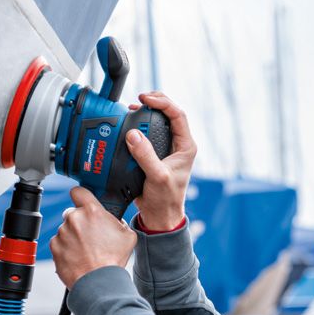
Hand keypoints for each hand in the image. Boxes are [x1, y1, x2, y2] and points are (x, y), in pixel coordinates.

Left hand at [50, 187, 136, 288]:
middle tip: (91, 235)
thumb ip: (118, 222)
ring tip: (86, 250)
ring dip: (74, 236)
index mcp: (92, 211)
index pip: (79, 191)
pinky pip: (60, 243)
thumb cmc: (112, 259)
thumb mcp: (128, 235)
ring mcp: (62, 232)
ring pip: (66, 229)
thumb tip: (114, 222)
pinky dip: (66, 248)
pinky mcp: (55, 246)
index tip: (83, 200)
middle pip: (74, 213)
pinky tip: (78, 256)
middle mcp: (74, 218)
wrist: (98, 281)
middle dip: (81, 221)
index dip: (82, 195)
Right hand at [126, 92, 196, 230]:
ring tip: (132, 109)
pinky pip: (146, 133)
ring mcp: (166, 148)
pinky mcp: (154, 153)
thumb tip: (133, 136)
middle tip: (138, 100)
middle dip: (154, 103)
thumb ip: (146, 156)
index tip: (146, 99)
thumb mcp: (157, 177)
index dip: (163, 103)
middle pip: (168, 114)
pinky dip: (137, 126)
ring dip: (144, 114)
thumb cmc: (166, 199)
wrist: (159, 215)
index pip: (177, 115)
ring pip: (157, 122)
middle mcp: (177, 145)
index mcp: (185, 146)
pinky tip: (128, 125)